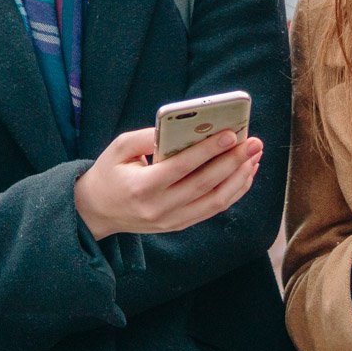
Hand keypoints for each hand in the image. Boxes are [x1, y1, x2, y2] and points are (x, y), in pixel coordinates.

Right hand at [74, 127, 261, 239]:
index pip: (181, 168)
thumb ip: (147, 136)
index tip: (231, 134)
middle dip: (233, 162)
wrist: (96, 212)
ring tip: (255, 155)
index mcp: (141, 188)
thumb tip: (182, 125)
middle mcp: (159, 208)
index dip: (208, 151)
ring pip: (215, 202)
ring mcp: (172, 221)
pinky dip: (234, 191)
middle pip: (205, 185)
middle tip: (254, 142)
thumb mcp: (118, 148)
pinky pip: (213, 209)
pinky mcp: (180, 225)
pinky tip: (245, 172)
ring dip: (240, 178)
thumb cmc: (110, 173)